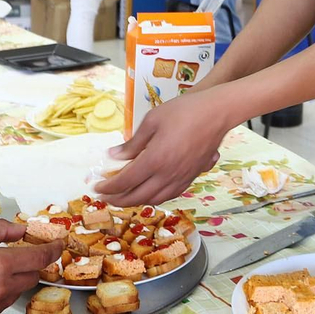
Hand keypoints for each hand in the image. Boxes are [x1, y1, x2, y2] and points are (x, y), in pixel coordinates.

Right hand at [0, 220, 61, 313]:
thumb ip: (1, 232)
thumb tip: (21, 230)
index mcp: (1, 265)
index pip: (39, 259)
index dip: (53, 251)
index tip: (59, 246)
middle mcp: (1, 290)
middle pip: (30, 278)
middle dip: (26, 267)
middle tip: (11, 259)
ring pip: (13, 295)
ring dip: (8, 284)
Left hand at [94, 91, 231, 204]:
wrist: (217, 113)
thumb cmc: (184, 111)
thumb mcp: (152, 121)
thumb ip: (133, 142)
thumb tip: (114, 155)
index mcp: (155, 160)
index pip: (125, 181)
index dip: (109, 187)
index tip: (97, 187)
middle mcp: (168, 174)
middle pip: (138, 196)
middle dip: (119, 200)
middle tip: (106, 198)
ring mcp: (182, 178)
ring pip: (155, 199)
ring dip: (137, 202)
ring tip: (125, 198)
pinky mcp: (192, 176)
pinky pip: (171, 194)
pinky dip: (156, 198)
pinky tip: (151, 194)